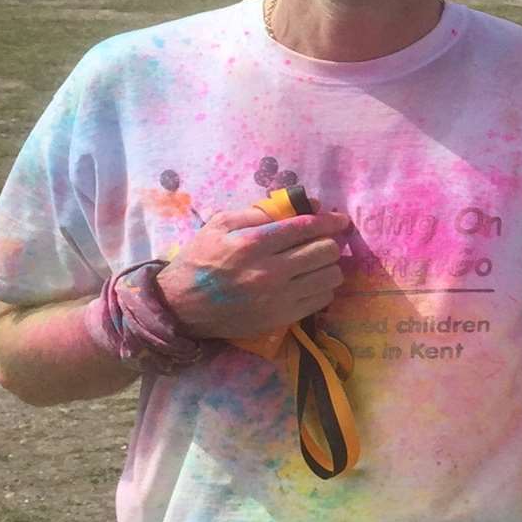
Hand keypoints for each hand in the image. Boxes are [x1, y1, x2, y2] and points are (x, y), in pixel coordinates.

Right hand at [155, 204, 349, 338]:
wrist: (181, 306)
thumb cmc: (201, 259)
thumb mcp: (220, 225)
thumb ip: (260, 211)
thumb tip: (304, 204)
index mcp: (252, 243)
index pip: (306, 227)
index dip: (330, 220)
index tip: (340, 219)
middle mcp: (268, 271)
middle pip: (325, 251)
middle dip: (330, 241)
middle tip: (326, 240)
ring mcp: (277, 298)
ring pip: (330, 276)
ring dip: (329, 265)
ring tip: (318, 262)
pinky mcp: (281, 318)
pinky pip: (322, 299)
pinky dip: (323, 287)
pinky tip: (310, 281)